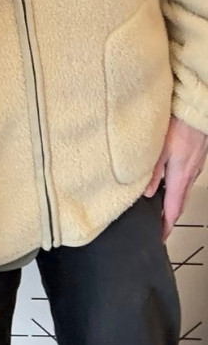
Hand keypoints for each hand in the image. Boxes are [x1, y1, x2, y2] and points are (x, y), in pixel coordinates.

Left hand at [144, 116, 207, 238]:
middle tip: (159, 226)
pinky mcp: (194, 156)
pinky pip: (184, 177)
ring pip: (182, 189)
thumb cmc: (178, 124)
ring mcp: (194, 165)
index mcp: (180, 175)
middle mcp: (189, 174)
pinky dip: (176, 186)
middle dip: (169, 216)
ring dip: (172, 201)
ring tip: (160, 208)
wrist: (195, 107)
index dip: (167, 224)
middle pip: (179, 201)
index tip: (160, 237)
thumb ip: (152, 171)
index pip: (174, 208)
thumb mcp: (159, 148)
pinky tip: (166, 182)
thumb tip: (147, 193)